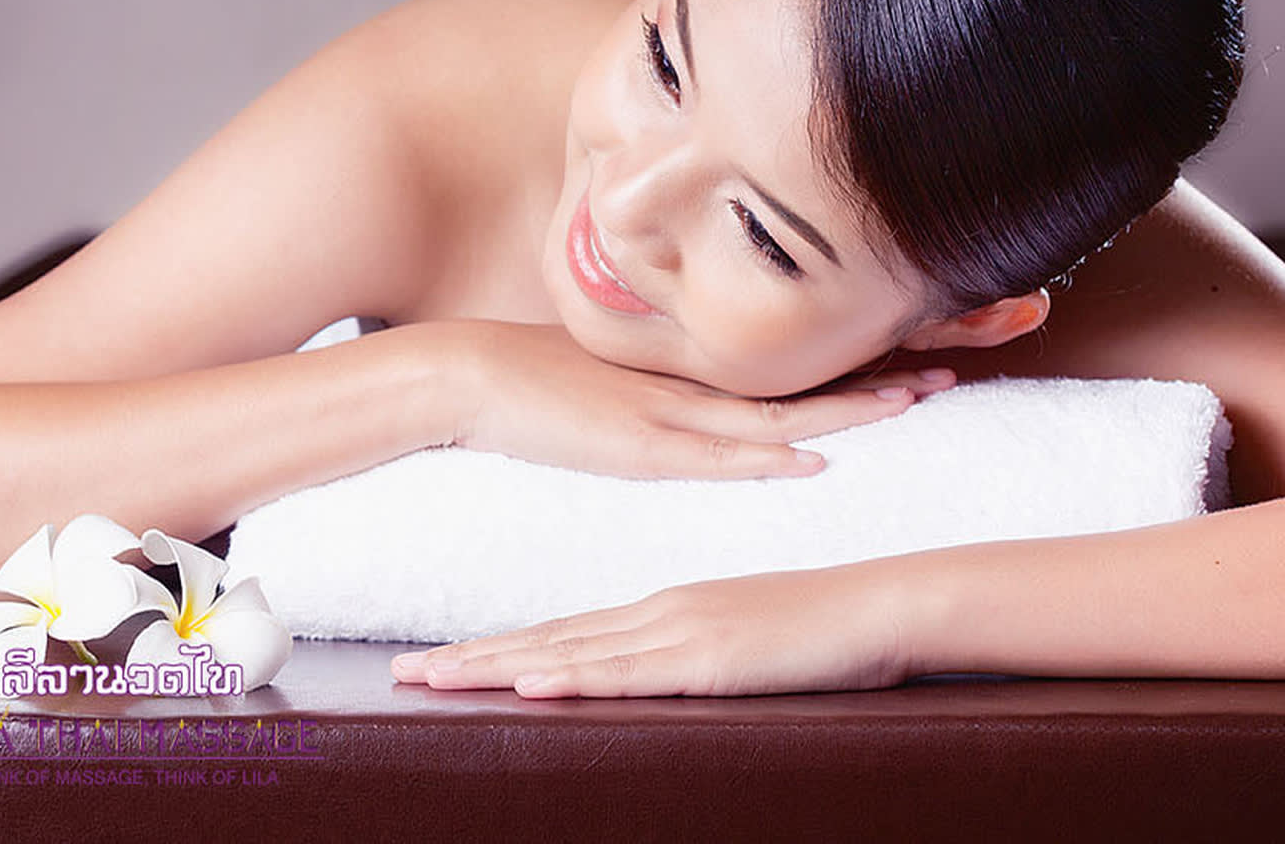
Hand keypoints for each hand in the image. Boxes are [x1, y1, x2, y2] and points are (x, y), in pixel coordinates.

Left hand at [389, 561, 915, 696]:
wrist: (881, 605)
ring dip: (496, 667)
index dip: (497, 647)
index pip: (563, 630)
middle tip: (403, 672)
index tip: (441, 659)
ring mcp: (681, 633)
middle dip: (471, 658)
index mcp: (662, 609)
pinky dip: (574, 676)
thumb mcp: (742, 640)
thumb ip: (694, 654)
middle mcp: (658, 614)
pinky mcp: (710, 659)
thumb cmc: (821, 629)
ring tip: (434, 678)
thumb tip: (656, 679)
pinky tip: (531, 681)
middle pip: (547, 638)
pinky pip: (630, 672)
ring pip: (570, 653)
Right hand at [437, 320, 956, 480]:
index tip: (966, 310)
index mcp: (714, 358)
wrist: (469, 376)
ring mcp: (676, 407)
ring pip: (786, 405)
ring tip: (932, 390)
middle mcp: (707, 375)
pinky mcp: (638, 444)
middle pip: (828, 364)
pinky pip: (711, 453)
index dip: (894, 331)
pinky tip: (811, 460)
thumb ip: (697, 387)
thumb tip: (764, 407)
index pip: (822, 343)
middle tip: (989, 329)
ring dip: (858, 404)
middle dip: (908, 350)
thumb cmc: (550, 378)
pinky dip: (763, 456)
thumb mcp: (639, 374)